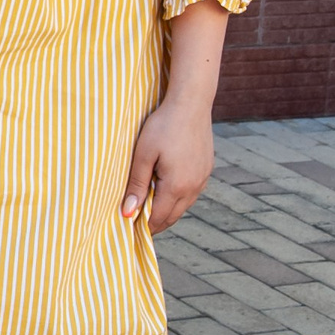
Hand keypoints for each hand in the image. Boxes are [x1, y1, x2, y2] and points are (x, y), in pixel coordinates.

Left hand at [121, 97, 213, 234]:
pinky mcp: (206, 170)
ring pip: (183, 206)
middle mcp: (193, 187)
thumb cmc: (163, 126)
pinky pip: (191, 193)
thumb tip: (128, 214)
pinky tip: (166, 192)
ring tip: (149, 210)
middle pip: (172, 216)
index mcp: (177, 187)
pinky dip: (178, 199)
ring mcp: (203, 179)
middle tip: (137, 225)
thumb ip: (135, 185)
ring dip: (167, 211)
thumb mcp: (143, 155)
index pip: (158, 218)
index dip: (143, 227)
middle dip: (155, 223)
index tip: (129, 230)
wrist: (190, 104)